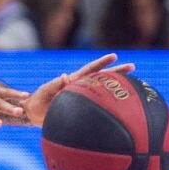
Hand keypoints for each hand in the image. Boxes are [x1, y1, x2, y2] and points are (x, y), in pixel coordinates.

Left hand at [20, 52, 134, 125]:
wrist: (34, 113)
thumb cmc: (39, 100)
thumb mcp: (45, 90)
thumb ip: (54, 84)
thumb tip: (66, 77)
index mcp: (73, 81)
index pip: (90, 70)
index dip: (101, 63)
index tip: (114, 56)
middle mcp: (81, 87)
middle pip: (102, 78)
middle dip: (116, 72)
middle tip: (132, 66)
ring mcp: (83, 98)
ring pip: (102, 91)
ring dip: (115, 88)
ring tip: (134, 86)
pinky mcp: (82, 108)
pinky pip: (98, 106)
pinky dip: (108, 106)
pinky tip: (121, 108)